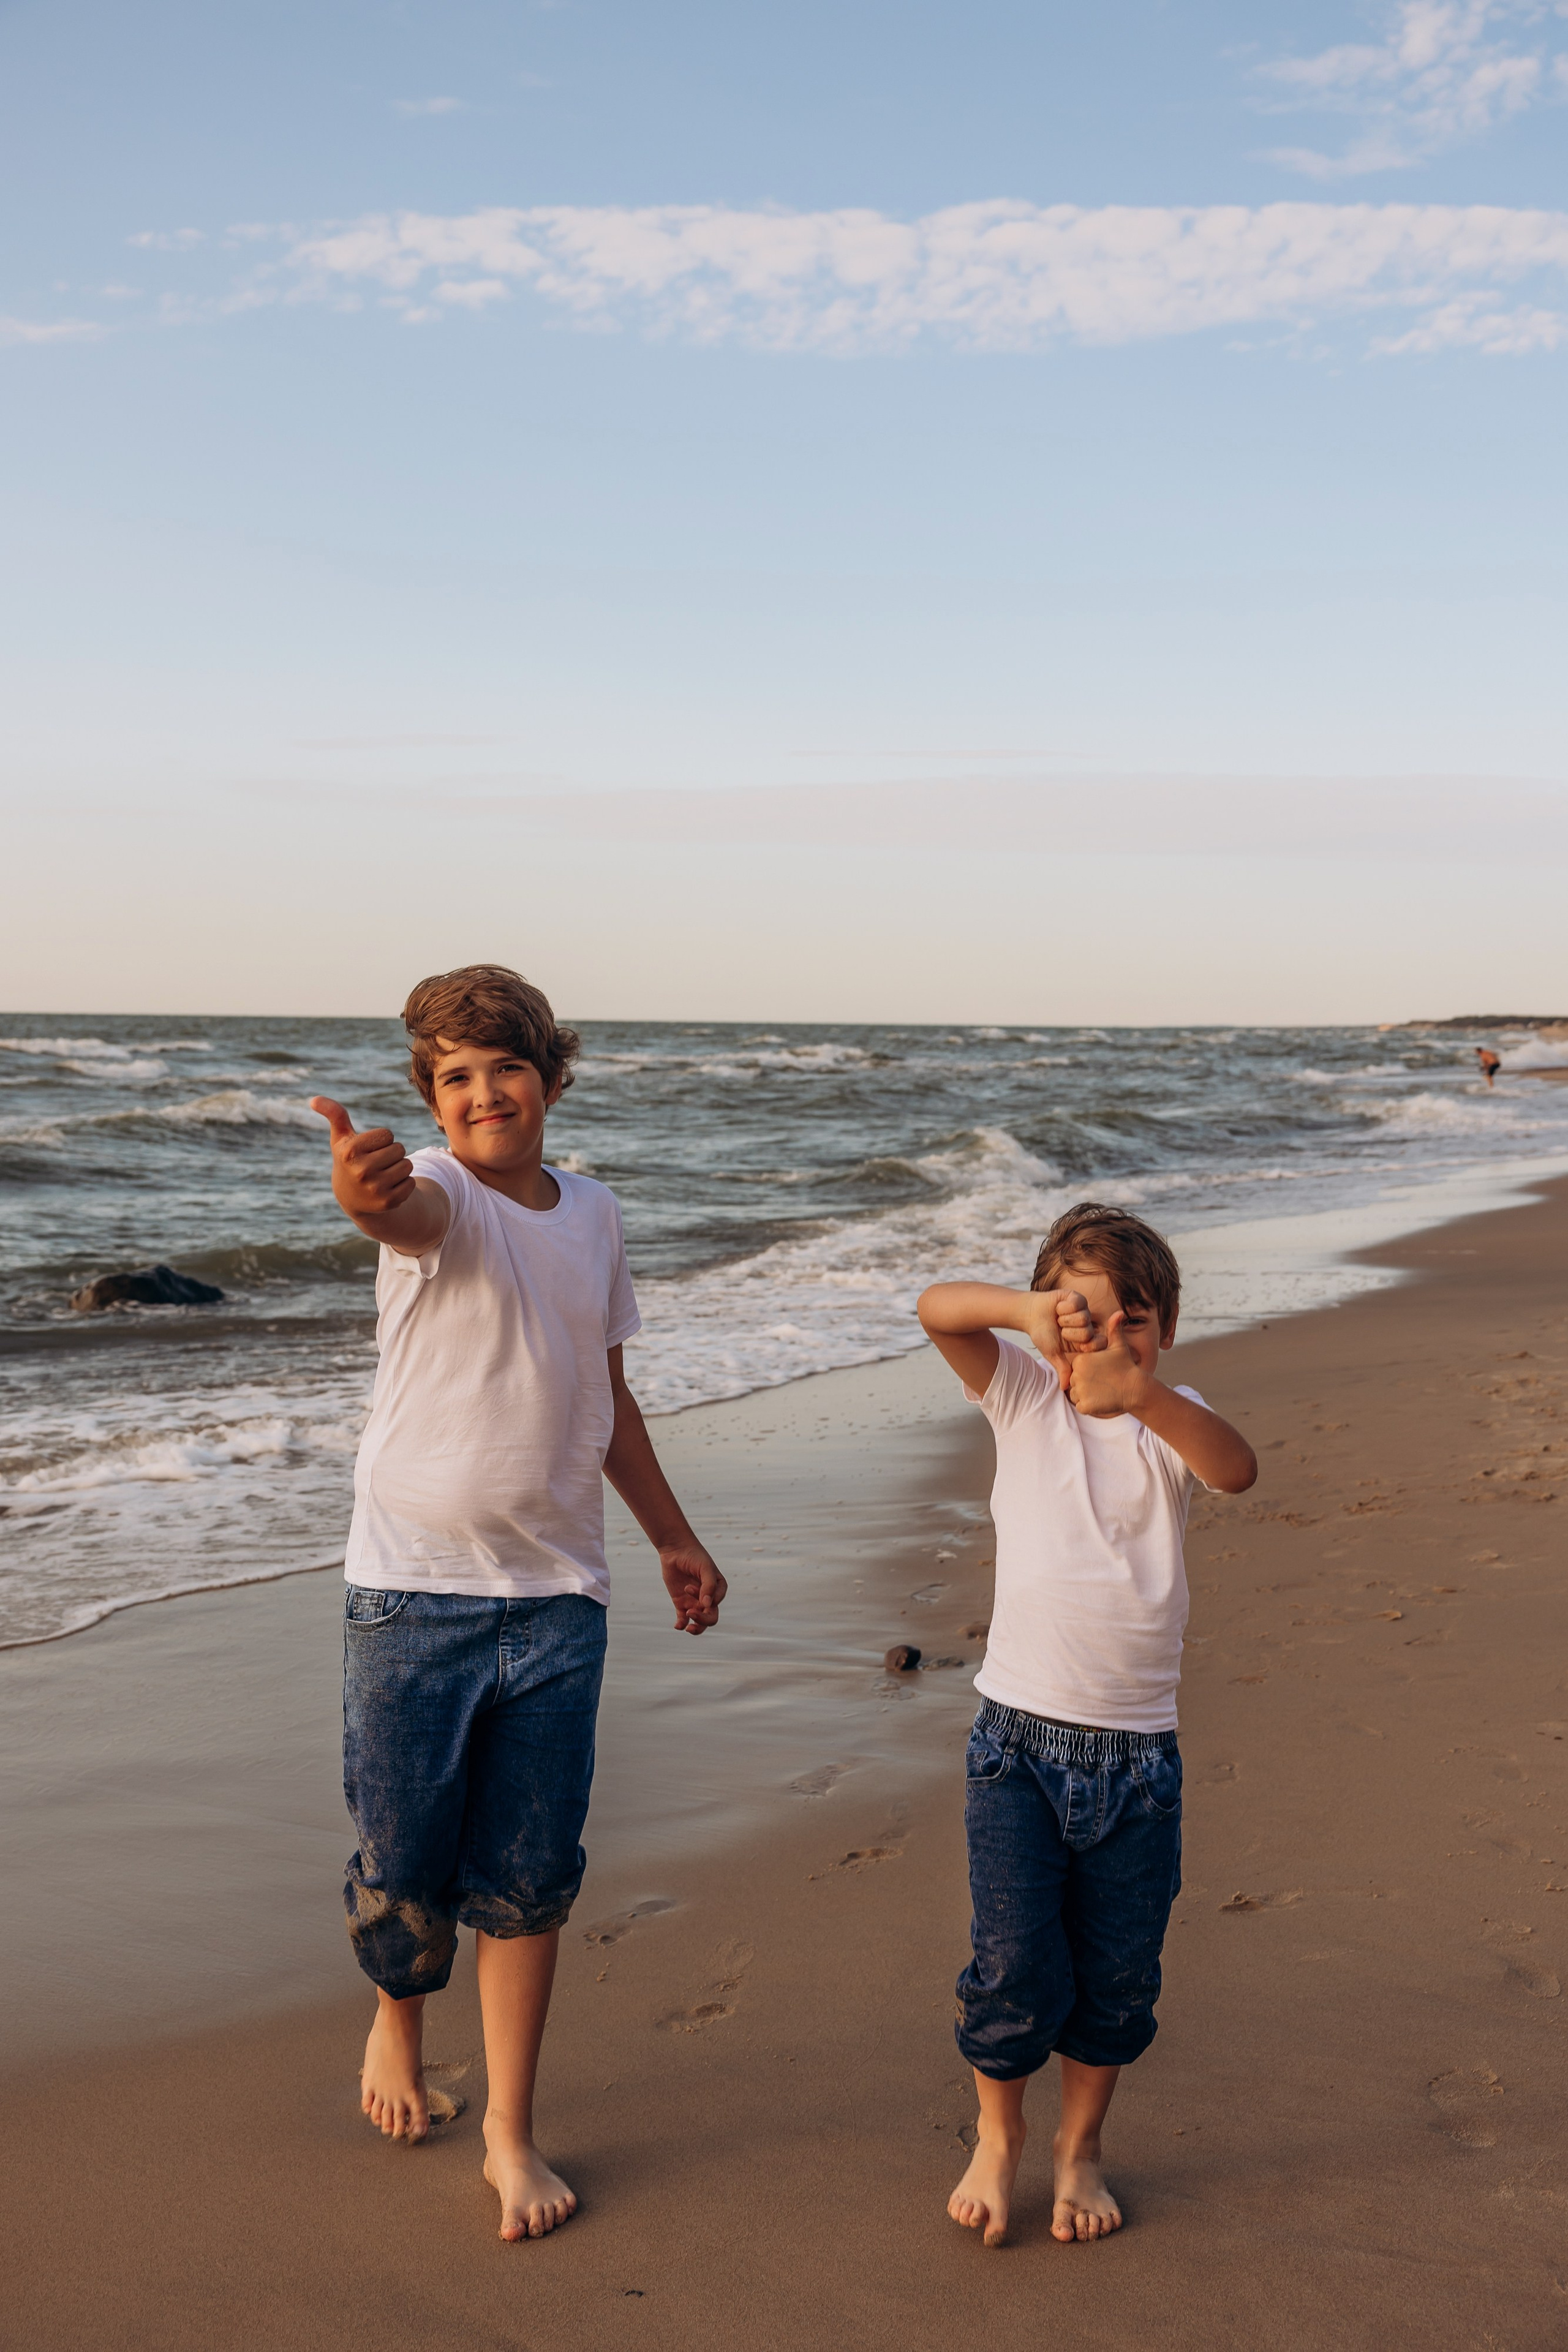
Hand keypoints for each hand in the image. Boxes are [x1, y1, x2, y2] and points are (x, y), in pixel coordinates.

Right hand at [310, 1097, 415, 1219]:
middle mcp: (362, 1171)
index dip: (380, 1140)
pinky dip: (404, 1183)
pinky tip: (388, 1187)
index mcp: (350, 1152)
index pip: (387, 1134)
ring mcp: (375, 1188)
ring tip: (382, 1174)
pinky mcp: (388, 1202)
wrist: (351, 1198)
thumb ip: (334, 1115)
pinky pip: (411, 1183)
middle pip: (399, 1149)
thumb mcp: (341, 1138)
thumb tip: (314, 1099)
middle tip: (376, 1163)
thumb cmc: (349, 1160)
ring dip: (399, 1168)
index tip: (368, 1150)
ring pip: (408, 1165)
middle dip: (391, 1153)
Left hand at [660, 1539, 726, 1634]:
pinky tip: (678, 1626)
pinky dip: (682, 1625)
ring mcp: (694, 1601)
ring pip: (699, 1622)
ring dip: (696, 1627)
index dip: (705, 1600)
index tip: (689, 1586)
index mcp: (718, 1589)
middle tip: (689, 1612)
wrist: (675, 1550)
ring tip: (687, 1628)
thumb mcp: (705, 1568)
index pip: (716, 1604)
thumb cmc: (694, 1556)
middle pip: (711, 1617)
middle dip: (702, 1619)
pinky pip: (683, 1620)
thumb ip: (709, 1585)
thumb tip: (708, 1605)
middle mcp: (708, 1597)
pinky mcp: (681, 1603)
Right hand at [1023, 1287, 1102, 1377]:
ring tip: (1058, 1319)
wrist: (1031, 1315)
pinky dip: (1063, 1307)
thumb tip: (1065, 1388)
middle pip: (1089, 1332)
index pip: (1099, 1344)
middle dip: (1069, 1332)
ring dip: (1065, 1319)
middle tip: (1060, 1330)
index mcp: (1085, 1340)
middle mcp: (1087, 1325)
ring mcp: (1083, 1310)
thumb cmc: (1042, 1334)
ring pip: (1083, 1317)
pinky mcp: (1077, 1298)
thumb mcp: (1053, 1354)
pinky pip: (1077, 1303)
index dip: (1085, 1344)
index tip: (1071, 1343)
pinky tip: (1058, 1309)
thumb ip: (1062, 1368)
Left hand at [1065, 1312, 1152, 1418]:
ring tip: (1102, 1391)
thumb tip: (1119, 1313)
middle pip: (1074, 1381)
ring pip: (1075, 1394)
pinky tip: (1101, 1400)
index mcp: (1081, 1359)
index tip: (1100, 1373)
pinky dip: (1089, 1405)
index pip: (1076, 1368)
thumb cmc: (1126, 1366)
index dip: (1087, 1371)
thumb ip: (1114, 1329)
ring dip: (1085, 1395)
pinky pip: (1080, 1406)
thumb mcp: (1119, 1346)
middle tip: (1102, 1383)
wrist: (1135, 1388)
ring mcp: (1080, 1391)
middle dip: (1085, 1383)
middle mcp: (1077, 1374)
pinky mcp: (1085, 1405)